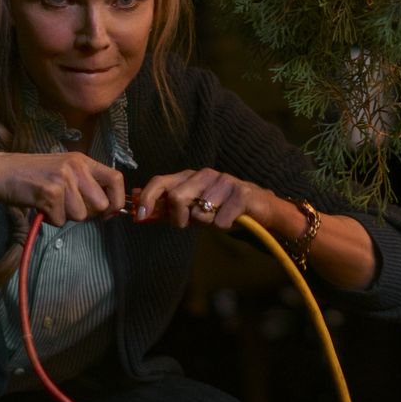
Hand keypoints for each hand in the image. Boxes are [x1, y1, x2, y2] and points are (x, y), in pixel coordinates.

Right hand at [0, 150, 126, 226]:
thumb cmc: (31, 174)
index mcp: (82, 160)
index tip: (108, 211)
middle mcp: (76, 167)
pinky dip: (50, 219)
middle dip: (87, 213)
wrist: (0, 171)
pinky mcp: (50, 193)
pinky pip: (60, 220)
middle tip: (67, 207)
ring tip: (49, 202)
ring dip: (65, 216)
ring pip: (80, 215)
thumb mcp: (63, 170)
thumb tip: (109, 208)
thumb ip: (86, 184)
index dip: (117, 199)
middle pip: (100, 204)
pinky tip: (39, 205)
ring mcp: (63, 179)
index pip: (117, 179)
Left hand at [133, 168, 282, 232]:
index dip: (147, 199)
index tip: (139, 217)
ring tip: (218, 219)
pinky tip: (232, 220)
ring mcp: (224, 181)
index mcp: (190, 177)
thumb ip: (168, 208)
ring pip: (199, 212)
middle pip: (176, 197)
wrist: (262, 210)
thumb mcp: (193, 211)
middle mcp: (205, 175)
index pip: (160, 181)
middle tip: (189, 224)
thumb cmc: (224, 211)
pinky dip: (223, 226)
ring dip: (207, 224)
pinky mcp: (241, 193)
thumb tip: (138, 205)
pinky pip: (220, 220)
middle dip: (179, 218)